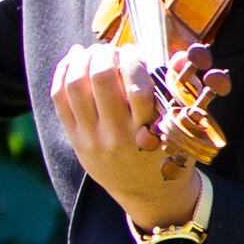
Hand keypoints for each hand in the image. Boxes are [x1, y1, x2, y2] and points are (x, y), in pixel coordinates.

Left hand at [48, 39, 205, 234]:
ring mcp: (92, 139)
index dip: (132, 60)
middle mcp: (117, 136)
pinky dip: (63, 74)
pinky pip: (59, 100)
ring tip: (92, 51)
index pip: (137, 87)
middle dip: (104, 54)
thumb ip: (181, 93)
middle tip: (111, 49)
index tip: (134, 51)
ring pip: (75, 87)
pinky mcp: (75, 140)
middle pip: (101, 80)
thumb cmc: (169, 156)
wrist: (148, 194)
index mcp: (147, 133)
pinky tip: (73, 60)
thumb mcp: (183, 131)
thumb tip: (183, 55)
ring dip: (82, 60)